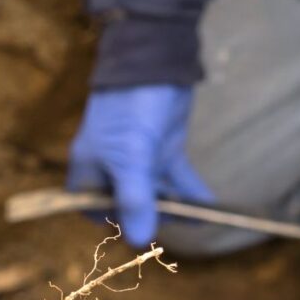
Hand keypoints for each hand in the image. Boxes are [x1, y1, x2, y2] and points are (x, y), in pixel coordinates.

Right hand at [66, 85, 213, 245]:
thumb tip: (139, 241)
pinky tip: (209, 206)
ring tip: (200, 219)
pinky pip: (177, 179)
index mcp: (90, 168)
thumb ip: (135, 198)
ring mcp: (139, 158)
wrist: (156, 59)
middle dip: (152, 217)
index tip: (140, 224)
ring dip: (176, 208)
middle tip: (178, 219)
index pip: (93, 208)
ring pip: (156, 194)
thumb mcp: (132, 156)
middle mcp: (112, 167)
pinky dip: (191, 192)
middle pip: (128, 205)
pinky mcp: (163, 149)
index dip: (114, 220)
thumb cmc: (132, 107)